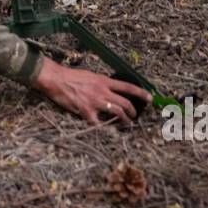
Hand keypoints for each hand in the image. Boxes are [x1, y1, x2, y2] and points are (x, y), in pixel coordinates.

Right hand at [30, 56, 150, 124]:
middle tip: (135, 116)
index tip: (150, 98)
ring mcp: (95, 102)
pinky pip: (98, 123)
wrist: (56, 79)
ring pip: (117, 112)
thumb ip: (101, 83)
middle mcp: (102, 91)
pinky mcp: (86, 111)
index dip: (141, 93)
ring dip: (125, 120)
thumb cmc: (71, 76)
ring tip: (127, 124)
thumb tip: (109, 89)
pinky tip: (106, 132)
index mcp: (104, 81)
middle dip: (133, 111)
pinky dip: (104, 129)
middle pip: (125, 102)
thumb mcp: (90, 76)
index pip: (128, 87)